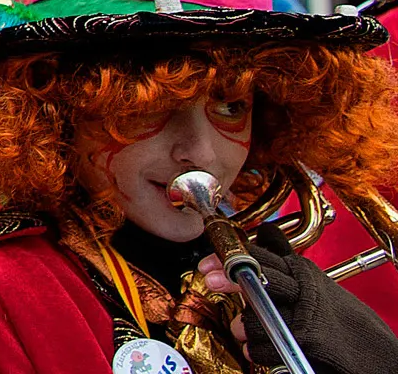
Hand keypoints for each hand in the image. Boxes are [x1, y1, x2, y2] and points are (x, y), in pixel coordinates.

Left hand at [202, 221, 397, 371]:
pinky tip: (256, 350)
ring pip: (259, 308)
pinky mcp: (309, 337)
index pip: (261, 253)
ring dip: (245, 322)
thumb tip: (266, 231)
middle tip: (209, 279)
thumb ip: (286, 258)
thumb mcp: (313, 281)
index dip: (230, 255)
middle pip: (258, 272)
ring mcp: (306, 311)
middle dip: (230, 274)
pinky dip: (257, 349)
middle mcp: (303, 286)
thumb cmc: (337, 317)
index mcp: (301, 271)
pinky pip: (268, 341)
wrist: (374, 351)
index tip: (207, 262)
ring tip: (240, 330)